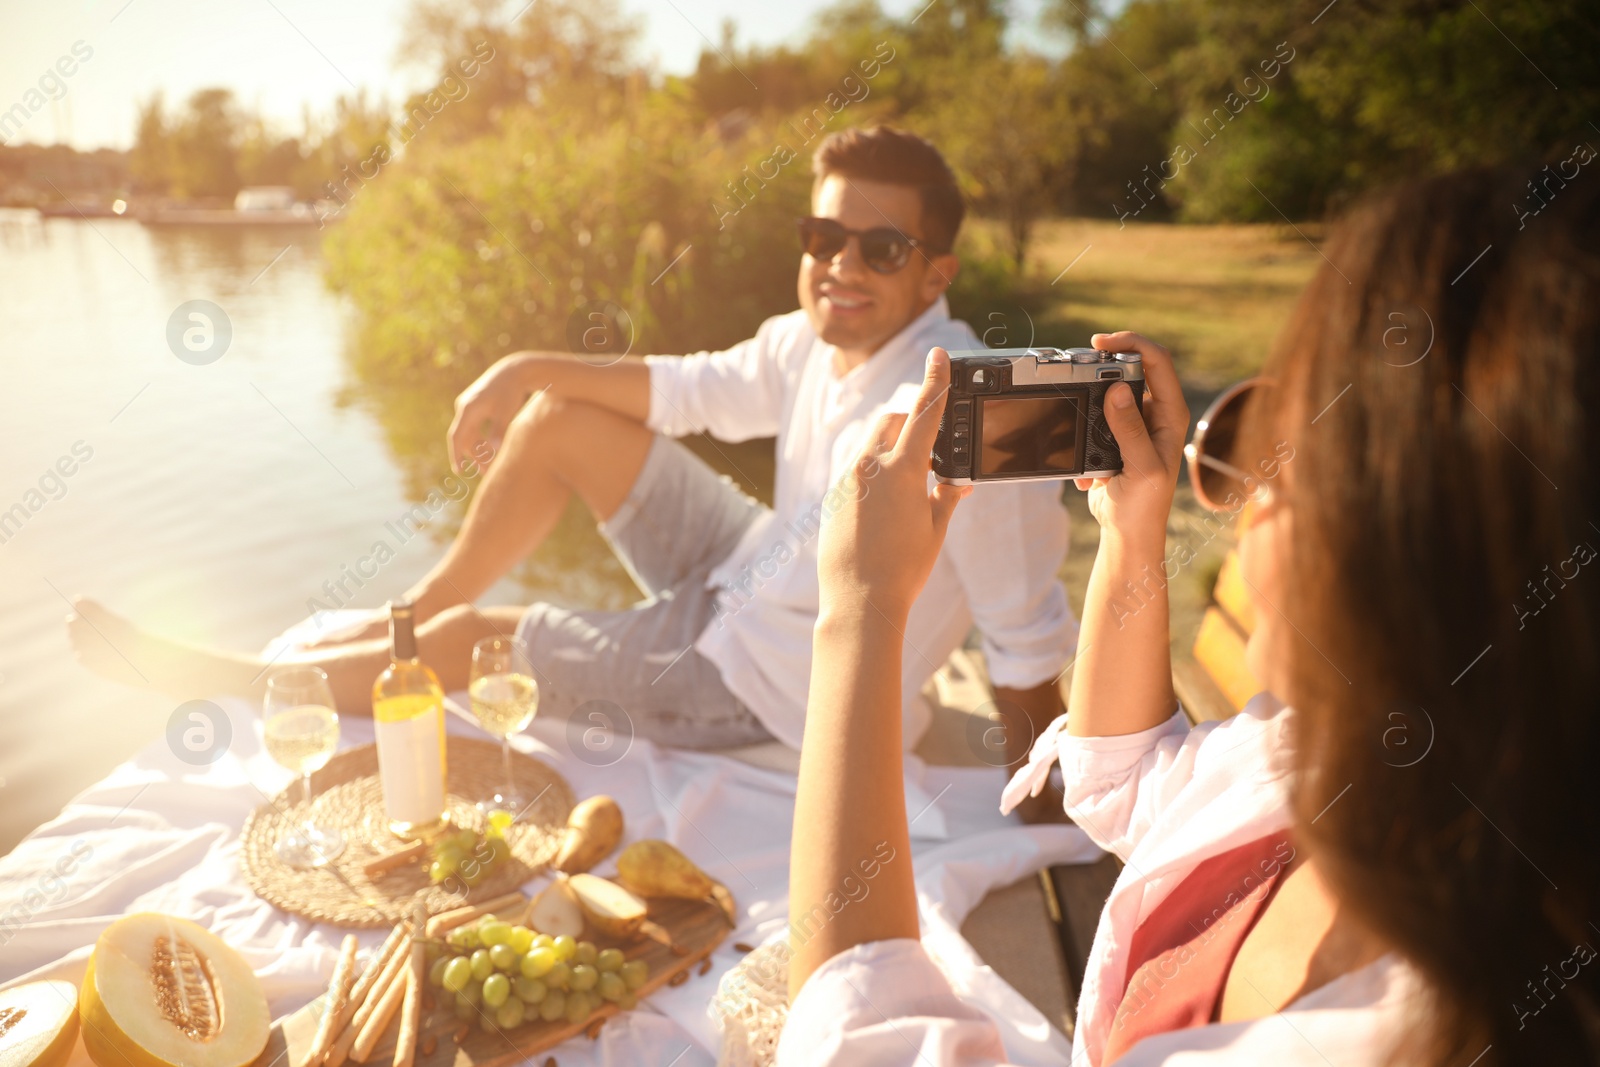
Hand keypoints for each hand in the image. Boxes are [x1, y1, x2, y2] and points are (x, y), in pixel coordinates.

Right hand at [447, 354, 536, 472]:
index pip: (457, 437)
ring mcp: (468, 405)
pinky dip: (480, 439)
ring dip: (477, 449)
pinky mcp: (475, 405)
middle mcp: (464, 407)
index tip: (459, 471)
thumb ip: (498, 431)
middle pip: (463, 438)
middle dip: (472, 456)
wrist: (513, 371)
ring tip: (489, 465)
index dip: (456, 455)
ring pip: (469, 433)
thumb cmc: (511, 392)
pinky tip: (489, 450)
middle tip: (484, 473)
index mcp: (468, 409)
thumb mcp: (506, 412)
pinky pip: (473, 427)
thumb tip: (494, 451)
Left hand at [817, 347, 970, 622]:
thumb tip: (958, 480)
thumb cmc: (903, 569)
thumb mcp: (935, 529)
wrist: (858, 601)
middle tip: (927, 454)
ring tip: (906, 490)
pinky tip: (882, 513)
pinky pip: (855, 472)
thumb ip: (946, 495)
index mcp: (902, 470)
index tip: (937, 356)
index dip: (935, 381)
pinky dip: (872, 477)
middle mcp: (869, 466)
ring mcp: (846, 480)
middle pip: (891, 423)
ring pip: (870, 446)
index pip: (924, 413)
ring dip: (890, 452)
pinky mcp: (832, 496)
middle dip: (909, 426)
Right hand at [1074, 332, 1189, 549]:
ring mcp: (1133, 423)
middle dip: (1102, 368)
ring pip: (1107, 392)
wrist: (1128, 532)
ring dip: (1088, 404)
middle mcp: (1155, 413)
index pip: (1157, 362)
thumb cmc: (1144, 506)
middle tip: (1078, 369)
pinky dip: (1082, 430)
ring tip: (1081, 427)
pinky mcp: (1113, 435)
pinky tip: (1088, 466)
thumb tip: (1116, 389)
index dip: (1132, 343)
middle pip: (1130, 369)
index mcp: (1171, 415)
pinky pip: (1092, 417)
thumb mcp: (1141, 468)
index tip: (1100, 343)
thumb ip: (1130, 429)